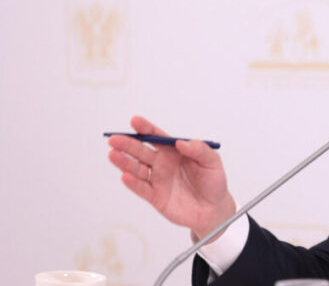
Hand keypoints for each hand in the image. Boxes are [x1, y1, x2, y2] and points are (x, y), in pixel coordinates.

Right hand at [107, 116, 235, 239]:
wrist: (214, 209)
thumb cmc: (213, 182)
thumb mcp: (213, 162)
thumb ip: (200, 149)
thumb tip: (182, 142)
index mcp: (175, 151)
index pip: (157, 137)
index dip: (146, 128)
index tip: (135, 121)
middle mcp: (163, 163)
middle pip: (141, 151)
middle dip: (127, 144)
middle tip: (115, 138)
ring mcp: (158, 179)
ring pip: (137, 169)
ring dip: (124, 162)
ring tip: (113, 154)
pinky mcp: (156, 197)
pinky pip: (142, 189)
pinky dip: (133, 183)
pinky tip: (125, 176)